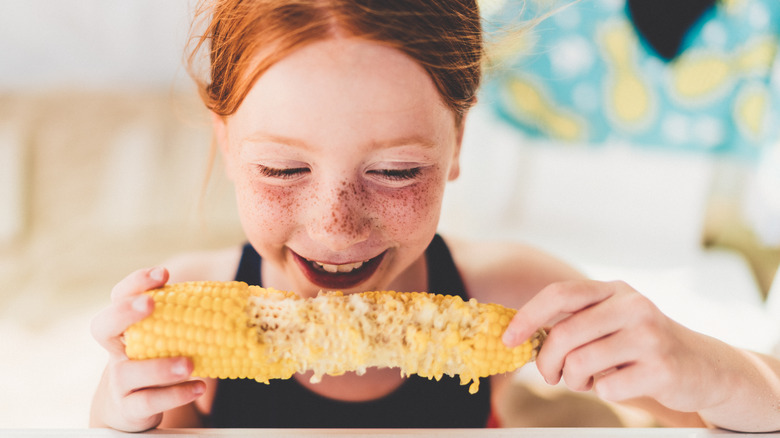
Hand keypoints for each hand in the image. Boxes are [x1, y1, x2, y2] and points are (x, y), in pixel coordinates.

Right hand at [90, 267, 204, 431]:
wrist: (136, 405)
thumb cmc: (160, 359)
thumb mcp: (170, 336)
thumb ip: (188, 318)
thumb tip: (234, 301)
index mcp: (126, 326)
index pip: (119, 296)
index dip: (136, 283)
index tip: (163, 273)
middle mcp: (117, 350)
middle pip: (103, 327)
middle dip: (124, 312)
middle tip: (150, 303)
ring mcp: (119, 381)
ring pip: (128, 371)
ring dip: (159, 366)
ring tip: (189, 364)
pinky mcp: (130, 407)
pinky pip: (148, 401)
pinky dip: (175, 394)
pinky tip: (198, 386)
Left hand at [502, 280, 729, 413]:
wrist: (706, 366)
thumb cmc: (643, 346)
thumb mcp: (612, 321)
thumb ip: (574, 322)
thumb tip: (519, 335)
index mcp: (614, 290)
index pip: (559, 295)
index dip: (527, 316)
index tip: (507, 338)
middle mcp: (632, 306)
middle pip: (563, 334)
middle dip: (547, 361)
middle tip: (550, 375)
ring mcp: (649, 336)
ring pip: (580, 363)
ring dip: (574, 381)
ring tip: (588, 381)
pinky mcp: (662, 368)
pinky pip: (607, 387)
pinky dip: (605, 392)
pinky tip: (622, 385)